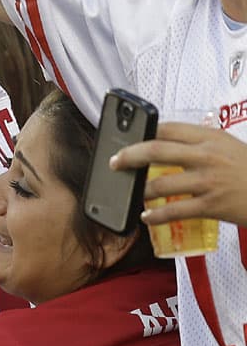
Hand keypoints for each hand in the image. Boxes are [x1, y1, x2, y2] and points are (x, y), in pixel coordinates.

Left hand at [111, 121, 246, 227]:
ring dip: (140, 191)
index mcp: (212, 138)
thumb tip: (169, 147)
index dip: (145, 131)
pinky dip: (155, 215)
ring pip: (160, 184)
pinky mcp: (212, 205)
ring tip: (133, 195)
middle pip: (156, 150)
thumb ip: (203, 146)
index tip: (129, 138)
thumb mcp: (230, 148)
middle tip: (115, 162)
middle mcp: (208, 156)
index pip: (170, 128)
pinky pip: (174, 211)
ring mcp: (209, 181)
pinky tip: (146, 217)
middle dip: (129, 156)